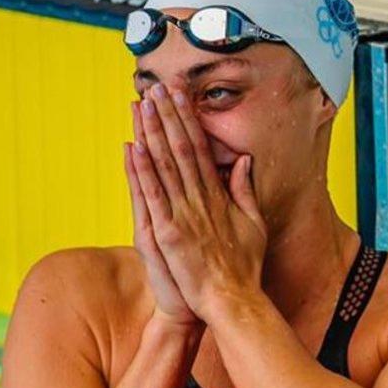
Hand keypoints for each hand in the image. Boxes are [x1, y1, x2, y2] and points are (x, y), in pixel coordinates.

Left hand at [129, 83, 267, 320]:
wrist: (232, 301)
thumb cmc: (243, 268)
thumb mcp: (253, 224)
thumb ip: (245, 191)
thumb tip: (243, 161)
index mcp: (218, 196)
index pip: (200, 149)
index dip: (187, 119)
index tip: (178, 95)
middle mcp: (200, 199)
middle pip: (181, 148)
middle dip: (168, 116)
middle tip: (156, 86)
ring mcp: (183, 215)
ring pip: (165, 165)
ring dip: (152, 133)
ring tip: (142, 105)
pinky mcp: (168, 233)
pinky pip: (153, 195)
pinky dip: (142, 171)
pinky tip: (134, 146)